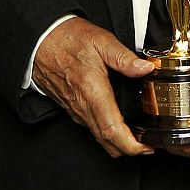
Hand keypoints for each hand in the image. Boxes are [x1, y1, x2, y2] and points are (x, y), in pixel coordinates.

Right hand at [31, 17, 153, 157]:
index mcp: (92, 92)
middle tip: (149, 146)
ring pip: (99, 137)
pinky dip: (107, 135)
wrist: (41, 41)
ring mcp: (76, 110)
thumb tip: (146, 68)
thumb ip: (124, 57)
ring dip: (118, 144)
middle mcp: (83, 106)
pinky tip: (119, 126)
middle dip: (129, 150)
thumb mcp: (101, 40)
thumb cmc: (68, 39)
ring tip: (139, 139)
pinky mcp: (72, 109)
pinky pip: (91, 128)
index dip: (131, 145)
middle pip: (107, 141)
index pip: (112, 130)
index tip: (147, 147)